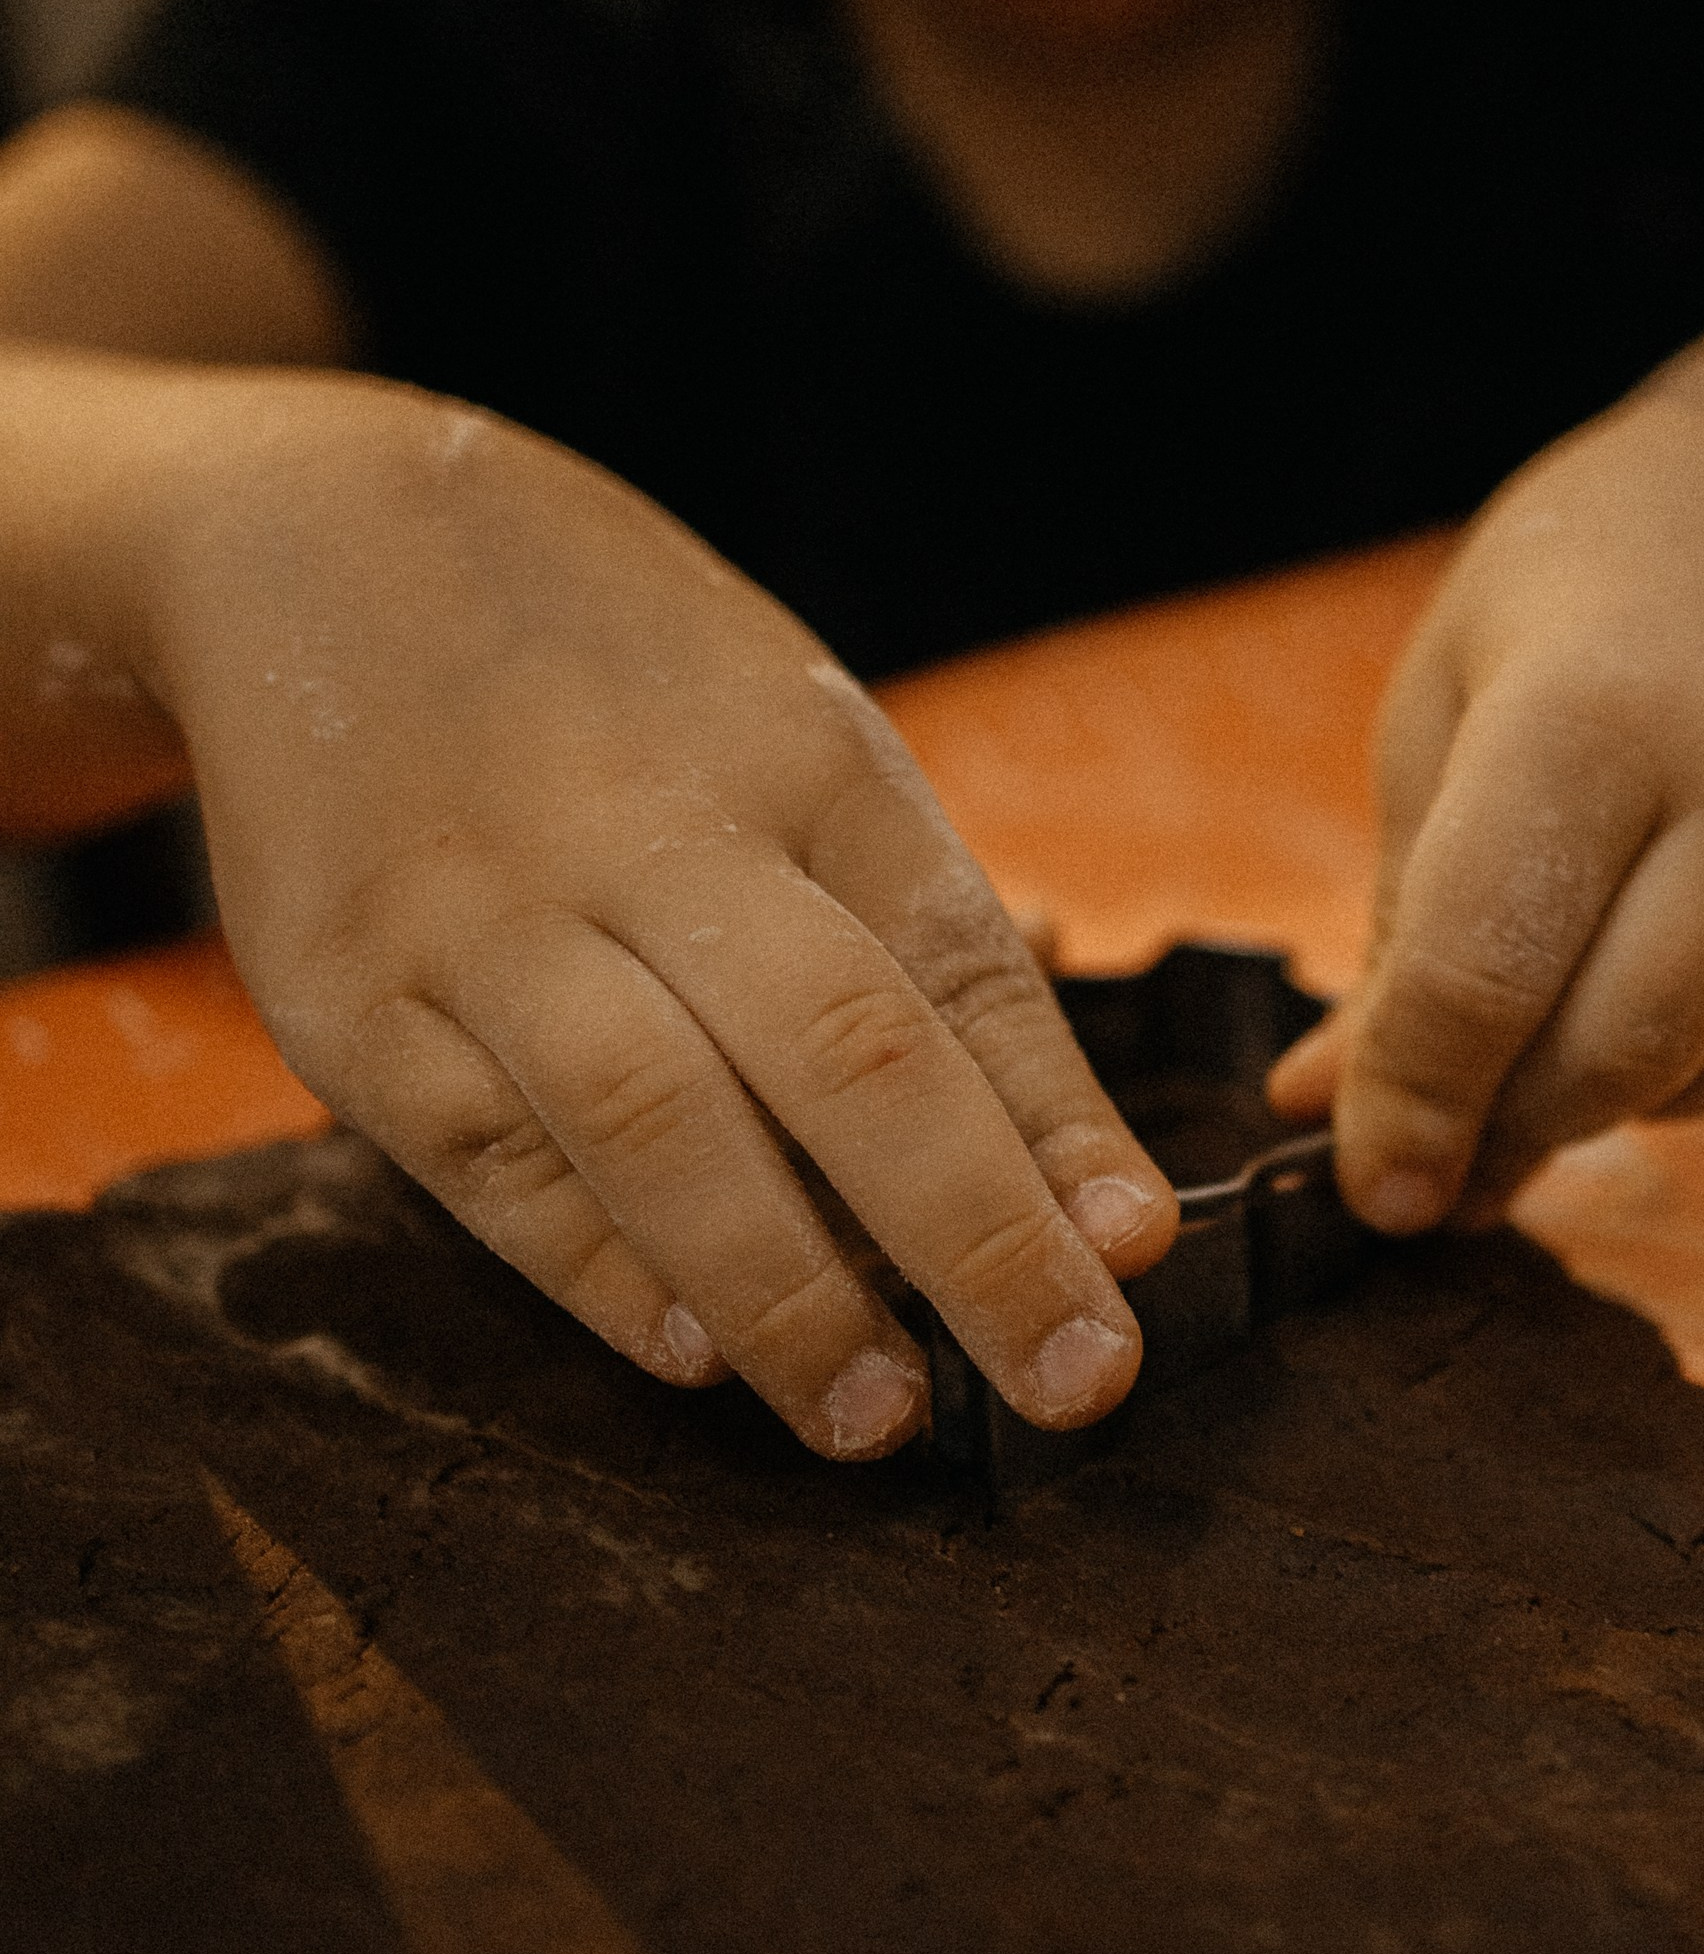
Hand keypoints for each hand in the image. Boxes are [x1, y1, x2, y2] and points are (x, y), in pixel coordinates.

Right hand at [136, 377, 1178, 1453]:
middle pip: (839, 1045)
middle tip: (1074, 1380)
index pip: (957, 959)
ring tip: (880, 1416)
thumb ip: (915, 928)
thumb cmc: (617, 677)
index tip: (1137, 1256)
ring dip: (786, 1292)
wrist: (315, 537)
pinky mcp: (343, 1000)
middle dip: (973, 1232)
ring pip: (657, 1123)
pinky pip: (490, 1162)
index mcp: (796, 754)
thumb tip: (1075, 1166)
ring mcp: (483, 915)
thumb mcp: (792, 731)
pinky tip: (695, 1357)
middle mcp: (648, 830)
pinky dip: (600, 1271)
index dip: (1056, 1122)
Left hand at [1268, 388, 1703, 1220]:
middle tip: (1456, 1130)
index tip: (1377, 1186)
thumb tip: (1323, 1112)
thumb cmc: (1587, 606)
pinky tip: (1686, 965)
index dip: (1411, 1106)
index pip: (1485, 974)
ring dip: (1615, 1098)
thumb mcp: (1446, 714)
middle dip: (1512, 1121)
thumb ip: (1399, 929)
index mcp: (1599, 706)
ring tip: (1571, 1011)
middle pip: (1615, 1053)